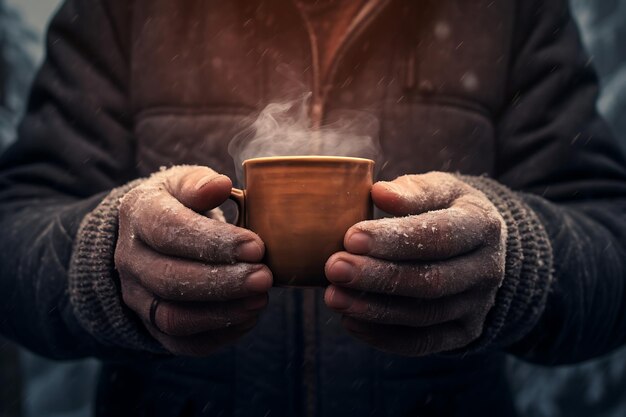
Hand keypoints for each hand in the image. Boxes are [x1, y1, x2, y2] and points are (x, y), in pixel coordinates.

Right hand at [115, 166, 271, 355]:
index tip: (256, 247)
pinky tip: (248, 317)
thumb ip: (199, 183)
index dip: (214, 243)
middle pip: (170, 280)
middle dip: (223, 282)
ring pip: (173, 317)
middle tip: (264, 277)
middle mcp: (130, 258)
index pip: (169, 231)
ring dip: (222, 313)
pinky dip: (218, 335)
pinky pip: (181, 342)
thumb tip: (219, 186)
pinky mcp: (152, 324)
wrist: (153, 235)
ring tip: (260, 299)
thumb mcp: (184, 182)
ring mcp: (137, 295)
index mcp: (139, 214)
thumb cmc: (181, 203)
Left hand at [324, 172, 505, 355]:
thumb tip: (380, 193)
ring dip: (374, 309)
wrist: (477, 248)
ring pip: (424, 315)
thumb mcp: (439, 189)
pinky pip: (422, 342)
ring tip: (333, 296)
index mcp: (482, 225)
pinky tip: (350, 320)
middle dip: (378, 276)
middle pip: (431, 280)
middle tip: (334, 268)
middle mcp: (487, 269)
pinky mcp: (464, 332)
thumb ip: (412, 190)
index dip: (394, 240)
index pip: (438, 236)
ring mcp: (478, 305)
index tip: (351, 237)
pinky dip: (384, 336)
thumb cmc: (446, 209)